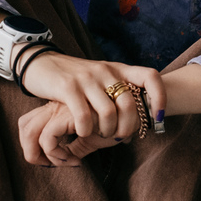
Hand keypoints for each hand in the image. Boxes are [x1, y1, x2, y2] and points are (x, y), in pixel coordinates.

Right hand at [15, 51, 164, 163]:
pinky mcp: (68, 87)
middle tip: (120, 137)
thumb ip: (117, 92)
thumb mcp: (100, 79)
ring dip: (107, 131)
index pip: (150, 76)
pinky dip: (86, 130)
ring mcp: (87, 78)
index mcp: (117, 69)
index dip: (159, 97)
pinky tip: (82, 133)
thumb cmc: (74, 79)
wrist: (41, 63)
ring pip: (108, 113)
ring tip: (100, 136)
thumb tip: (139, 118)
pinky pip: (84, 116)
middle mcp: (105, 71)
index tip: (158, 117)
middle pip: (129, 104)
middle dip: (128, 127)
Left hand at [16, 101, 123, 166]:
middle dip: (31, 151)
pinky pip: (48, 138)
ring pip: (31, 132)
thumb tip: (68, 160)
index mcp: (59, 108)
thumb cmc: (115, 123)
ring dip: (42, 155)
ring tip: (63, 163)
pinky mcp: (68, 115)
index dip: (33, 144)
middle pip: (25, 126)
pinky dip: (56, 154)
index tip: (51, 161)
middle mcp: (57, 105)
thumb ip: (76, 147)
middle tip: (49, 166)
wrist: (134, 112)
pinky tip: (75, 159)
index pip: (29, 123)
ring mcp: (61, 108)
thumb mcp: (91, 138)